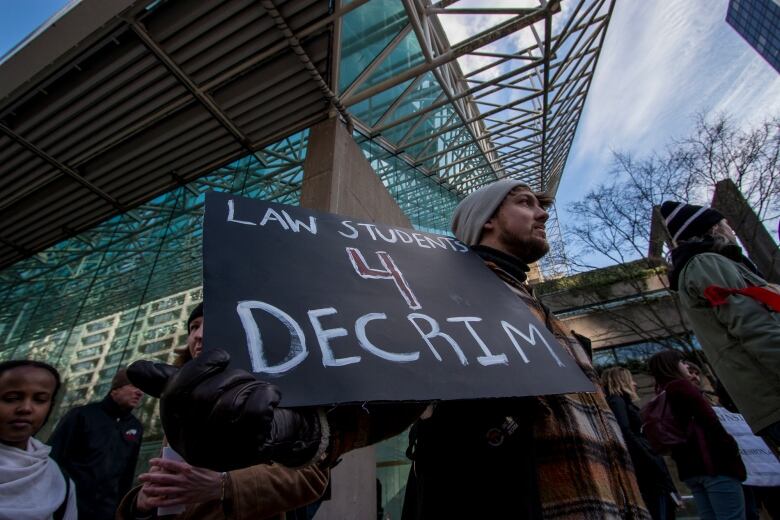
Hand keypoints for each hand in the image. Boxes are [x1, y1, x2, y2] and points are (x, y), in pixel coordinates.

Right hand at [128, 350, 321, 469]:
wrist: (277, 430)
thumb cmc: (235, 406)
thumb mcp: (201, 391)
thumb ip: (171, 380)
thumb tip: (133, 369)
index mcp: (176, 425)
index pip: (175, 394)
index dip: (198, 368)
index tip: (222, 357)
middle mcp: (193, 445)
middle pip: (203, 398)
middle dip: (230, 377)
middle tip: (245, 374)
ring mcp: (219, 454)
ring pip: (228, 407)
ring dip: (248, 386)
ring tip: (257, 386)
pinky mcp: (248, 455)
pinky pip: (253, 415)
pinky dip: (265, 397)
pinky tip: (270, 397)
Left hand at [137, 458, 222, 508]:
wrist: (217, 486)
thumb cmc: (207, 473)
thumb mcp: (197, 465)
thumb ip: (185, 464)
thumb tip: (173, 461)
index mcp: (186, 468)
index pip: (169, 464)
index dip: (158, 462)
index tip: (151, 461)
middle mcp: (183, 479)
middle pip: (162, 477)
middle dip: (150, 477)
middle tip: (141, 476)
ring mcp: (183, 490)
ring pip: (163, 490)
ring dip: (152, 489)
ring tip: (144, 488)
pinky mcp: (184, 499)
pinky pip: (169, 501)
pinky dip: (159, 502)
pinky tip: (152, 501)